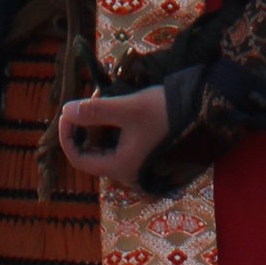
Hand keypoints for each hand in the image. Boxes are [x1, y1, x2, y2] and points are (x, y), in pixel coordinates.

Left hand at [54, 86, 171, 189]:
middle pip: (90, 151)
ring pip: (102, 142)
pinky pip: (114, 138)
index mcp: (120, 166)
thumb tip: (65, 110)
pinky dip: (108, 121)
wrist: (200, 109)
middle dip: (83, 124)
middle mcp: (125, 168)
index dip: (67, 137)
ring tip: (102, 96)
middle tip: (88, 98)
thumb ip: (95, 111)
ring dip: (96, 120)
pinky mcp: (139, 146)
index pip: (79, 159)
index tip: (65, 112)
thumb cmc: (164, 111)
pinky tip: (113, 103)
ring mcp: (133, 158)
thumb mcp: (128, 108)